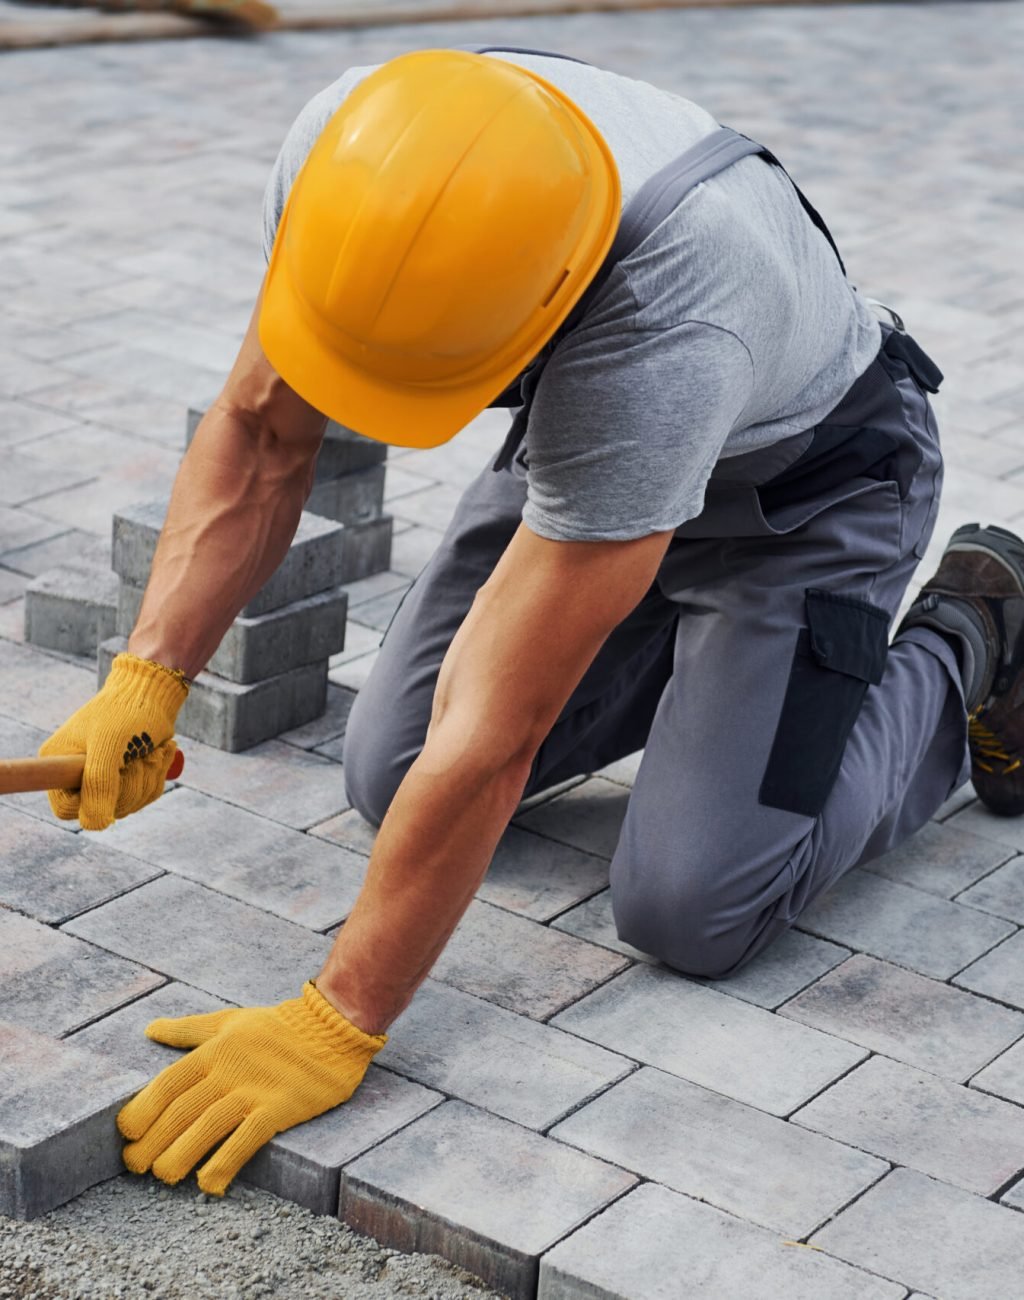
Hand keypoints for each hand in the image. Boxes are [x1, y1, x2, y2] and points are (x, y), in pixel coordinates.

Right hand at [38, 652, 188, 829]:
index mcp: (58, 762)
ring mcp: (103, 775)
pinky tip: (160, 752)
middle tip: (142, 756)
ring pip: (127, 804)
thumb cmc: (127, 711)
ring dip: (148, 778)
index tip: (114, 774)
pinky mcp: (125, 776)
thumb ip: (99, 784)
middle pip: (103, 809)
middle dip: (131, 785)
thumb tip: (94, 825)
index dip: (93, 800)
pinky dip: (156, 775)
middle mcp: (76, 772)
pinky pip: (143, 794)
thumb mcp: (111, 746)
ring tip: (153, 750)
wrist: (153, 691)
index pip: (67, 808)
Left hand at [116, 980, 386, 1195]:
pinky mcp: (280, 1107)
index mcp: (214, 1051)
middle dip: (152, 1141)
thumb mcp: (229, 1021)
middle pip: (181, 1110)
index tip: (127, 1133)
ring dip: (180, 1156)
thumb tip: (151, 1029)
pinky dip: (225, 1161)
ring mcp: (255, 1090)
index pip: (167, 1083)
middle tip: (134, 1166)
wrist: (332, 1025)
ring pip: (208, 1126)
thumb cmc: (278, 1025)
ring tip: (164, 1177)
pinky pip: (247, 1138)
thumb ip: (188, 1030)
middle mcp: (229, 1071)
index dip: (142, 1109)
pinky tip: (209, 1183)